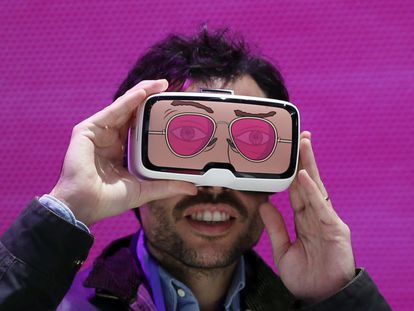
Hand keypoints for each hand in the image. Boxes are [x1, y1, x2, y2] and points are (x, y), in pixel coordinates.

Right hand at [50, 80, 196, 225]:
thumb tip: (192, 188)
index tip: (171, 106)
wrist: (84, 205)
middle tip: (168, 87)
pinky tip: (142, 93)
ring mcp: (99, 132)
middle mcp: (110, 138)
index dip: (153, 115)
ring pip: (122, 106)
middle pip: (132, 111)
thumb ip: (167, 186)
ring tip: (159, 84)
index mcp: (121, 149)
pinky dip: (127, 101)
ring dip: (141, 93)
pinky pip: (111, 112)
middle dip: (149, 98)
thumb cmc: (108, 199)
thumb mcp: (144, 189)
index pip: (139, 125)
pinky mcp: (87, 130)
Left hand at [259, 131, 354, 302]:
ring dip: (309, 166)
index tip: (285, 154)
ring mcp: (327, 221)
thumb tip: (264, 205)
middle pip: (308, 182)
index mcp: (305, 219)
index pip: (297, 190)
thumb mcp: (283, 250)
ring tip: (302, 145)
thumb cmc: (306, 276)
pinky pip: (320, 207)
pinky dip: (312, 191)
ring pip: (316, 188)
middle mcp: (316, 216)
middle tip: (298, 136)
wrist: (321, 298)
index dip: (291, 172)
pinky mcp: (335, 230)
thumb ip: (275, 227)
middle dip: (303, 160)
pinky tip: (304, 177)